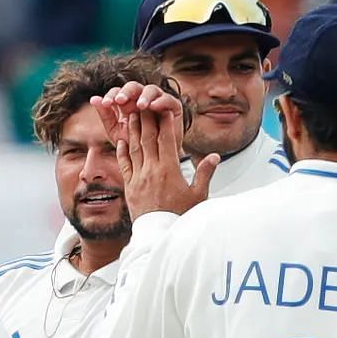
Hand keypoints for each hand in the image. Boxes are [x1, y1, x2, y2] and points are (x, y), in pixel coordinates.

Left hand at [90, 82, 185, 149]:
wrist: (153, 159)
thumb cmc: (134, 144)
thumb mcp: (116, 131)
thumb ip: (105, 115)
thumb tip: (93, 99)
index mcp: (127, 103)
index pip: (117, 93)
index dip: (110, 96)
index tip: (105, 103)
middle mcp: (141, 98)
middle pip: (133, 87)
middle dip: (126, 92)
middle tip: (120, 100)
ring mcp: (157, 100)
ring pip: (151, 89)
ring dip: (144, 96)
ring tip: (140, 106)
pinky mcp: (173, 106)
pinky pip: (168, 99)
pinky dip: (161, 101)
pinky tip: (154, 106)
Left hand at [107, 97, 215, 218]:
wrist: (158, 234)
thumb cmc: (180, 216)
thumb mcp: (198, 195)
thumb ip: (205, 173)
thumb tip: (214, 156)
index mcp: (169, 170)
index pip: (166, 139)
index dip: (165, 121)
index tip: (164, 107)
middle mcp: (151, 170)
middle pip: (147, 138)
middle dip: (146, 119)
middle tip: (143, 103)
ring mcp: (138, 178)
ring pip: (134, 148)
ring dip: (133, 130)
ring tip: (131, 115)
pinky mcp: (129, 187)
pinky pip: (124, 165)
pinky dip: (122, 151)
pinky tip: (121, 141)